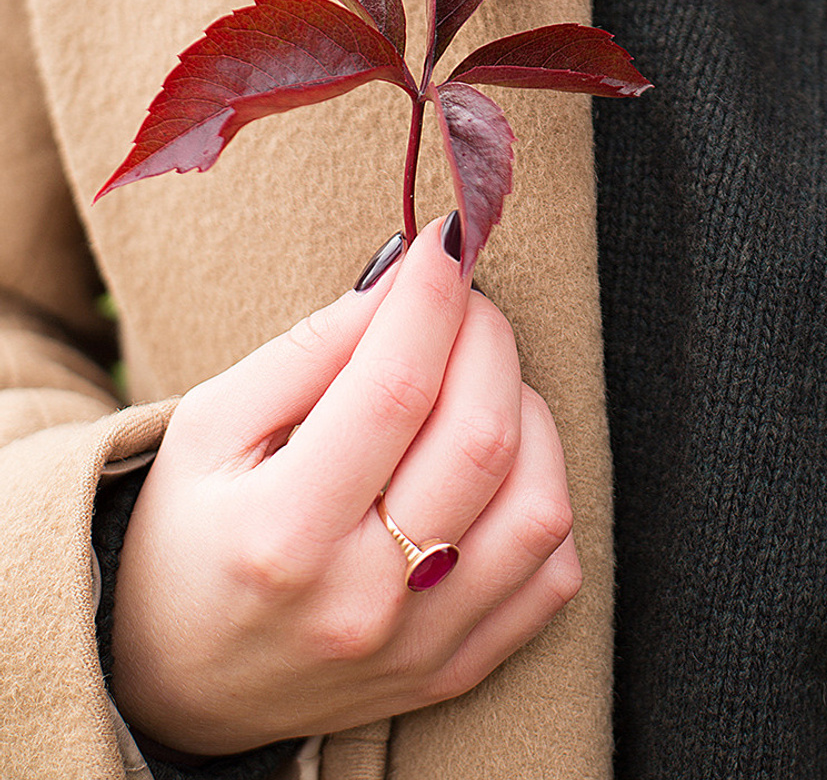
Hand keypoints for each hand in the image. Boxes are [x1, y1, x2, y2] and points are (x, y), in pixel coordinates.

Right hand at [109, 216, 580, 754]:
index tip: (445, 238)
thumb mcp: (212, 426)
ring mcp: (420, 647)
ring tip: (474, 382)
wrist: (176, 684)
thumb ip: (312, 349)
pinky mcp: (459, 671)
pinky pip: (554, 572)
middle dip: (486, 337)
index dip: (433, 297)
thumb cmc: (189, 532)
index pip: (395, 387)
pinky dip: (544, 493)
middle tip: (460, 301)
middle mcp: (361, 601)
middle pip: (481, 438)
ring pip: (540, 503)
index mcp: (282, 535)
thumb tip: (408, 276)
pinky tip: (494, 463)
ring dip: (526, 410)